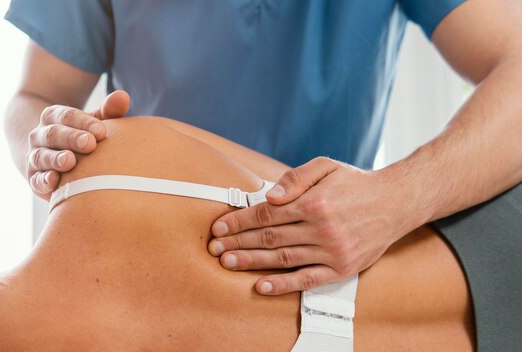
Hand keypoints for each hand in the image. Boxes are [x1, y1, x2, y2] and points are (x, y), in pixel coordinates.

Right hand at [27, 90, 129, 198]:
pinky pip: (35, 179)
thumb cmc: (82, 137)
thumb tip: (123, 96)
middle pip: (54, 133)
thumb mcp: (94, 122)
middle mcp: (40, 135)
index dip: (84, 122)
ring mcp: (35, 157)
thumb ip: (108, 110)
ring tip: (70, 161)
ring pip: (41, 156)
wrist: (54, 159)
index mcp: (53, 117)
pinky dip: (43, 180)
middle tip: (90, 144)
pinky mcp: (34, 179)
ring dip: (55, 159)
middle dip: (71, 138)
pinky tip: (54, 181)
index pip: (66, 115)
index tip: (102, 131)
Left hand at [208, 157, 421, 294]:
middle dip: (238, 242)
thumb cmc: (355, 183)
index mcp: (315, 202)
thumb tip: (269, 196)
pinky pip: (307, 280)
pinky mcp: (341, 269)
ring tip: (227, 263)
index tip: (219, 227)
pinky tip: (261, 286)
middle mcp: (322, 228)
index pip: (267, 214)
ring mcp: (332, 251)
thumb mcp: (326, 166)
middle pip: (269, 238)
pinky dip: (283, 285)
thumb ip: (295, 177)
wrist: (396, 202)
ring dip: (251, 262)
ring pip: (282, 259)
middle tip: (214, 248)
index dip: (239, 221)